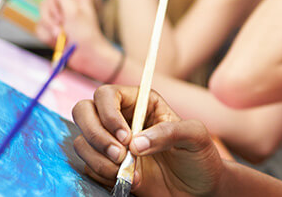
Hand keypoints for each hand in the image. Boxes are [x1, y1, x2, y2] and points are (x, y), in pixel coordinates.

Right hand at [34, 0, 114, 72]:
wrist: (87, 58)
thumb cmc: (86, 35)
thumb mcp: (74, 11)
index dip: (54, 0)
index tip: (61, 10)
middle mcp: (65, 6)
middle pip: (44, 3)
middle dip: (52, 16)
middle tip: (63, 25)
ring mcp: (58, 19)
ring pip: (41, 17)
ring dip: (50, 28)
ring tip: (62, 35)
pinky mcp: (52, 31)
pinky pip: (39, 29)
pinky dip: (47, 36)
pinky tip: (57, 41)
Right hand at [72, 85, 223, 195]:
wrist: (197, 190)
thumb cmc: (199, 157)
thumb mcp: (195, 137)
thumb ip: (169, 132)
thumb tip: (135, 143)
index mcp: (140, 102)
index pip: (107, 94)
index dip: (109, 113)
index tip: (125, 138)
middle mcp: (121, 118)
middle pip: (83, 111)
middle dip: (96, 135)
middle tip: (119, 155)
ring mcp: (111, 142)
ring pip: (82, 141)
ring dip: (100, 160)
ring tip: (128, 172)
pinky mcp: (107, 165)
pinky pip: (88, 166)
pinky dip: (103, 175)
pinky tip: (129, 181)